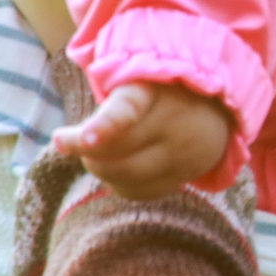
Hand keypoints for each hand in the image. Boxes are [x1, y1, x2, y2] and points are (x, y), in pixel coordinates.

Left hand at [51, 80, 233, 199]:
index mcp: (154, 91)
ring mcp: (181, 155)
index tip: (84, 139)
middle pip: (117, 153)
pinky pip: (138, 191)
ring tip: (94, 151)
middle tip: (66, 140)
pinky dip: (118, 183)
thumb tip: (60, 143)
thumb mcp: (136, 84)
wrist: (215, 108)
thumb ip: (102, 109)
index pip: (127, 110)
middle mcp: (173, 125)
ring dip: (99, 168)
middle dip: (84, 150)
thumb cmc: (156, 93)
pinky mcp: (181, 176)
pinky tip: (115, 167)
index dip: (105, 126)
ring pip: (124, 177)